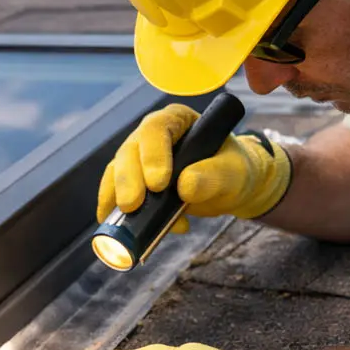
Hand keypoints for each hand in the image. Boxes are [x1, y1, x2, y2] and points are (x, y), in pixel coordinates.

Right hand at [96, 104, 292, 231]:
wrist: (229, 188)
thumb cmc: (234, 170)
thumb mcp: (233, 172)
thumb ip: (213, 176)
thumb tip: (185, 185)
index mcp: (177, 120)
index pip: (156, 129)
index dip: (152, 154)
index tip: (159, 183)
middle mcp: (152, 135)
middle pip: (130, 151)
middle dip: (128, 179)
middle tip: (132, 205)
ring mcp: (140, 158)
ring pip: (117, 172)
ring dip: (117, 196)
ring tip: (128, 220)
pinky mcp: (134, 182)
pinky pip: (116, 194)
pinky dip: (116, 212)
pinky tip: (125, 229)